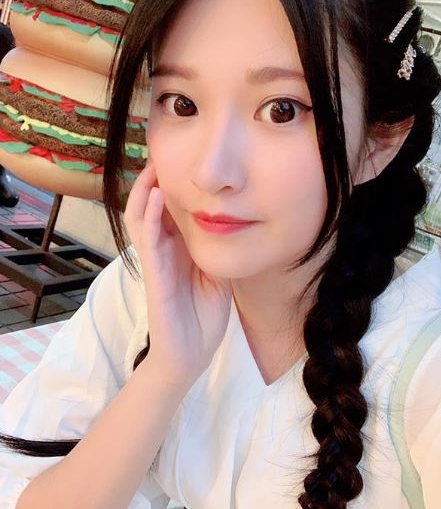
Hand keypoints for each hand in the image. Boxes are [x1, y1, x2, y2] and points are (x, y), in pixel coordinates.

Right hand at [123, 162, 232, 387]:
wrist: (190, 356)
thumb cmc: (203, 317)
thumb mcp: (216, 275)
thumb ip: (216, 250)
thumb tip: (231, 222)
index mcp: (179, 251)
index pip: (172, 211)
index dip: (175, 186)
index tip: (185, 160)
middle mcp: (164, 251)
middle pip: (152, 207)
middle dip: (155, 180)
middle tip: (165, 152)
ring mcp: (156, 262)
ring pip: (141, 217)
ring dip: (145, 190)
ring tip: (155, 165)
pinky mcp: (154, 276)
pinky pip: (148, 241)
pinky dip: (151, 216)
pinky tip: (157, 195)